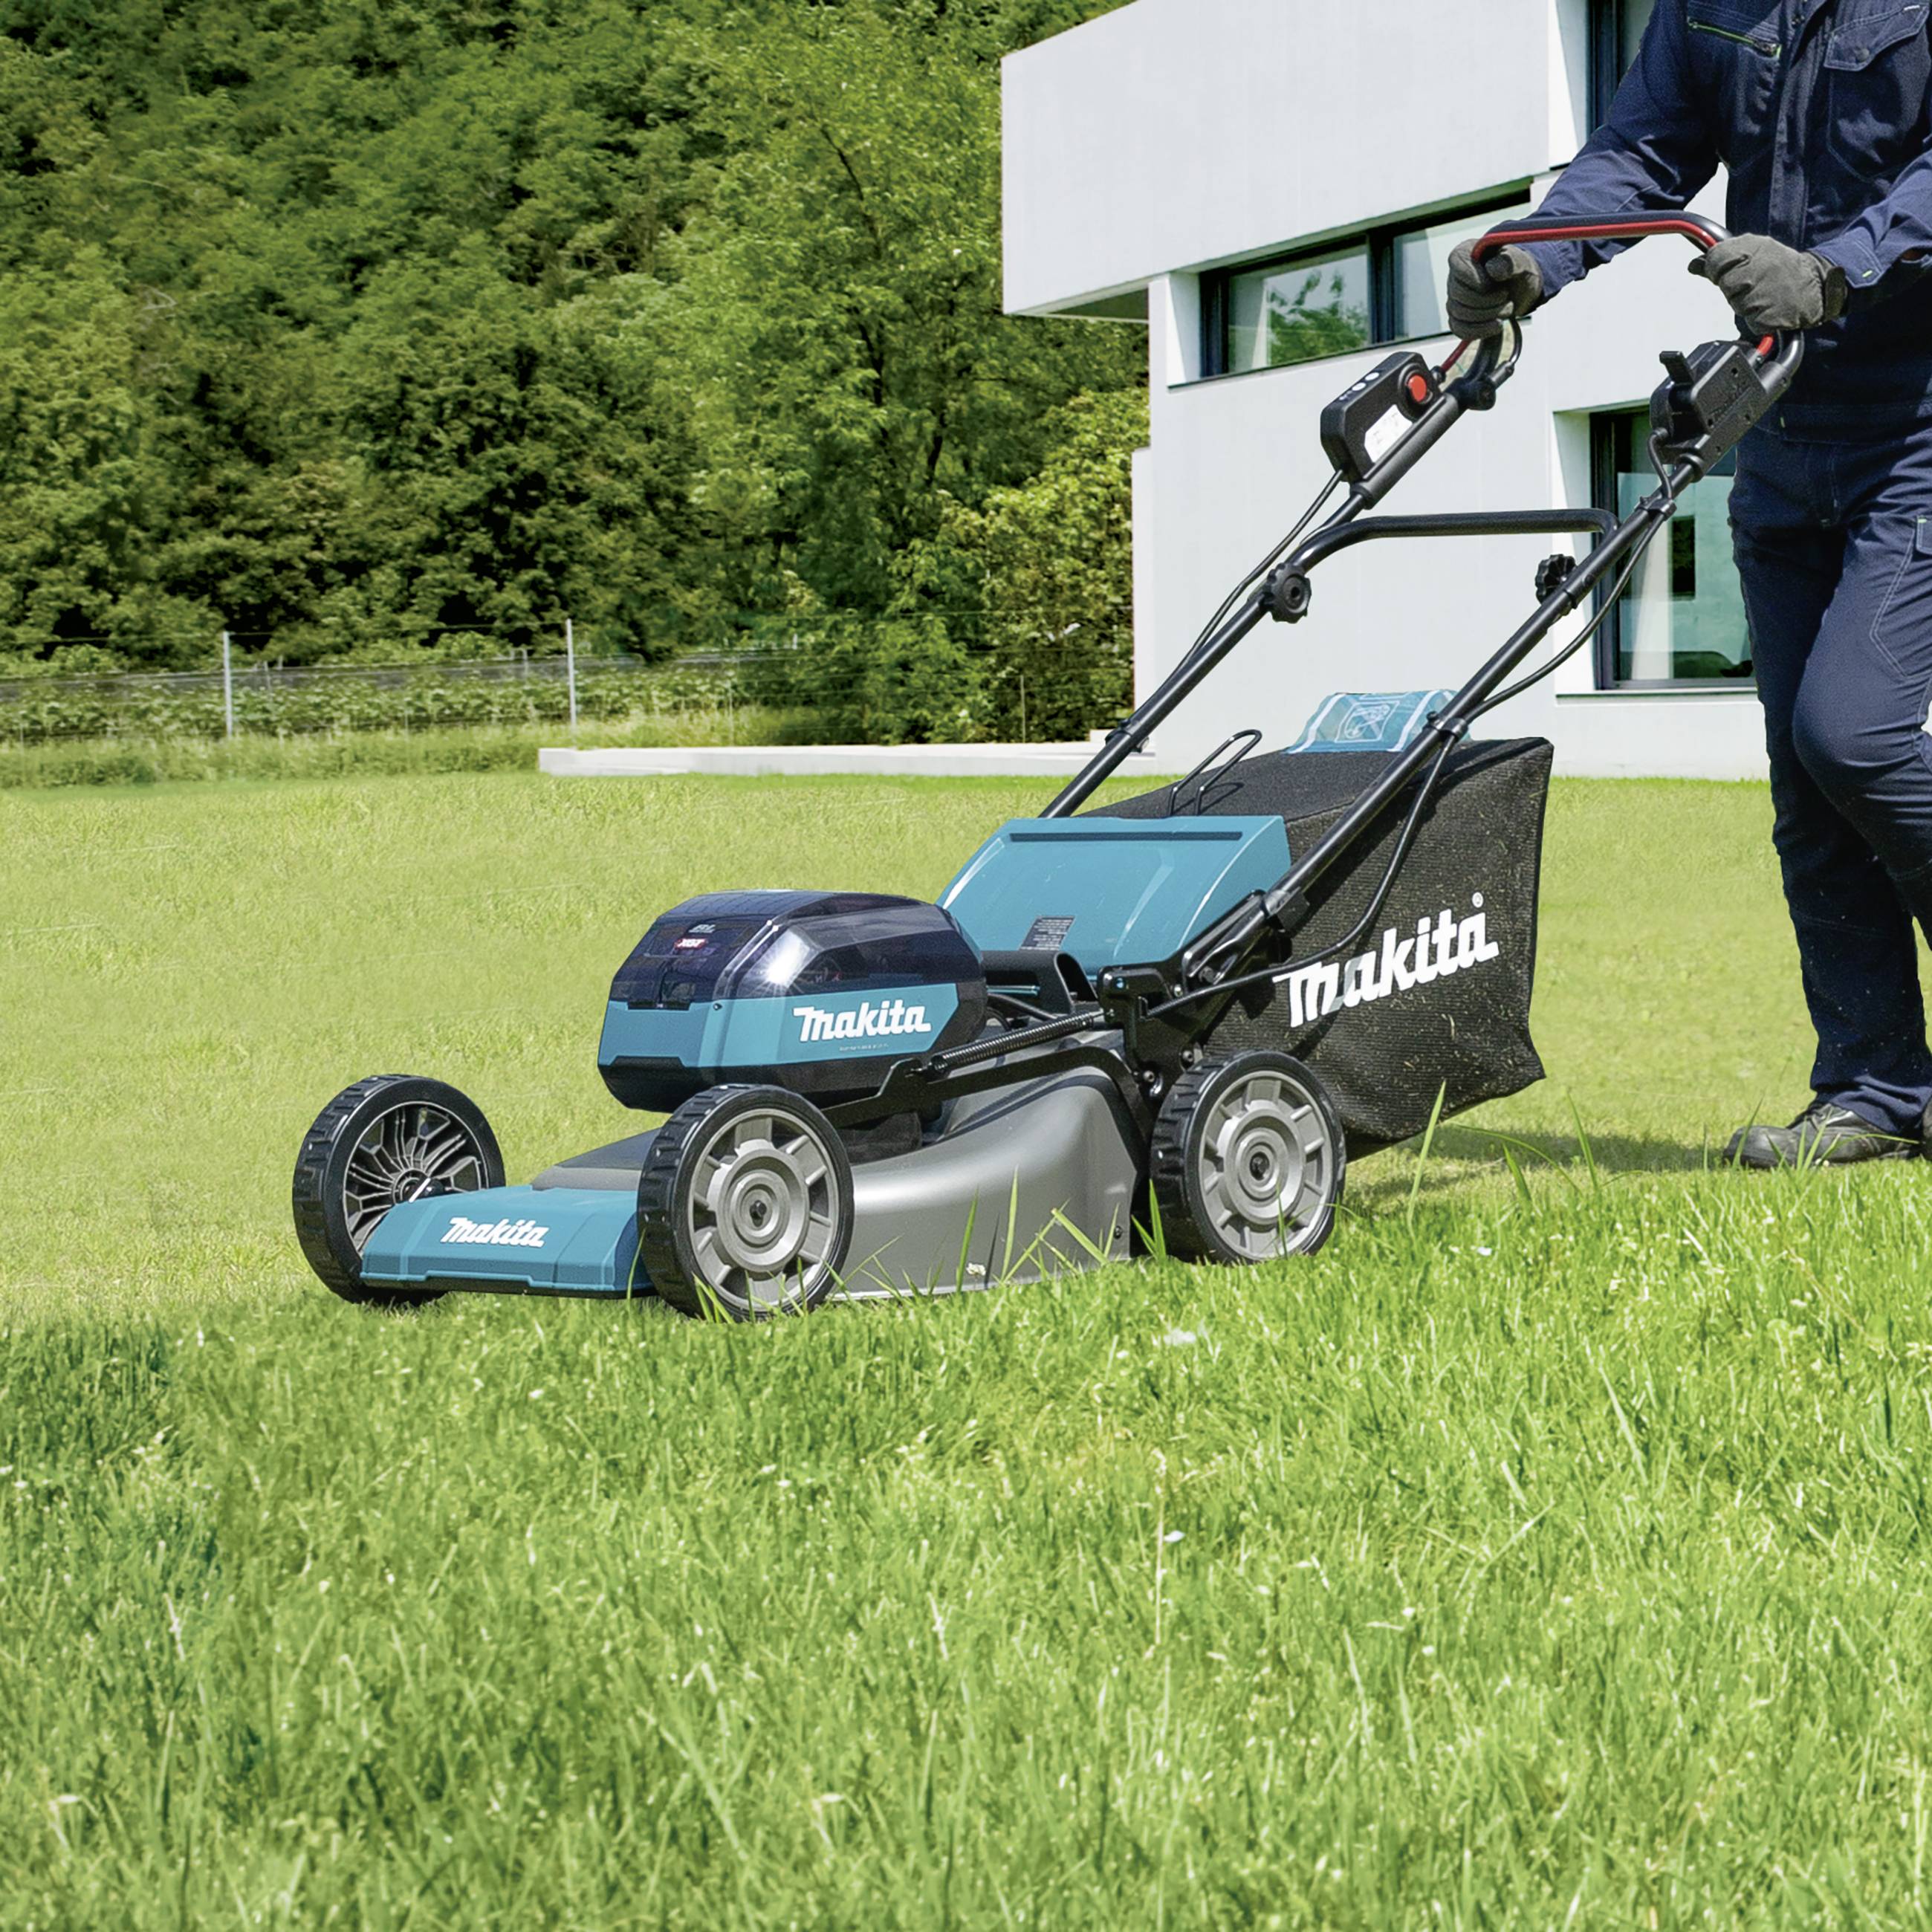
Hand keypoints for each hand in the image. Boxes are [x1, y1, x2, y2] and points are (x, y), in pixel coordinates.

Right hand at [1445, 241, 1542, 338]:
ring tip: (1508, 308)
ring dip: (1487, 316)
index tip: (1495, 282)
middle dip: (1486, 301)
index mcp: (1464, 254)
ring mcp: (1454, 299)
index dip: (1478, 280)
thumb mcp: (1520, 261)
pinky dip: (1480, 330)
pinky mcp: (1457, 318)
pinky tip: (1497, 325)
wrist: (1520, 286)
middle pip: (1459, 296)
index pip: (1459, 269)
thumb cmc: (1518, 269)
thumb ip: (1509, 261)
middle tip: (1506, 296)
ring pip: (1460, 314)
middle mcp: (1454, 277)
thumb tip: (1493, 270)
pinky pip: (1460, 329)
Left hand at [1691, 235, 1846, 330]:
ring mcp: (1763, 293)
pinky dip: (1757, 318)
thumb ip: (1723, 257)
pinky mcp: (1768, 316)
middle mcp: (1758, 268)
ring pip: (1736, 303)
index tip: (1726, 270)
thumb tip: (1695, 265)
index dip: (1717, 268)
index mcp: (1754, 248)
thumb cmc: (1783, 270)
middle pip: (1725, 284)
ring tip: (1765, 294)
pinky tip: (1770, 307)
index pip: (1716, 259)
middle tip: (1754, 283)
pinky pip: (1750, 320)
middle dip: (1734, 288)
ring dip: (1746, 303)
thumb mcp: (1756, 252)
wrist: (1816, 285)